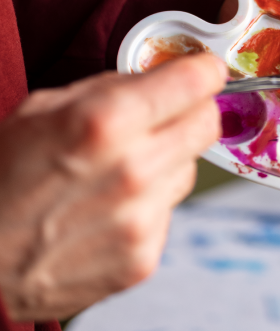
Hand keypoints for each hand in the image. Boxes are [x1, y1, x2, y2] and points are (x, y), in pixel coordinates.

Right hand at [0, 53, 224, 321]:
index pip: (199, 81)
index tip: (201, 71)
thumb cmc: (0, 174)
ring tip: (120, 169)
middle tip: (166, 114)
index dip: (203, 71)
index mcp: (107, 120)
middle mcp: (133, 170)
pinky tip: (108, 208)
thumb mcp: (45, 106)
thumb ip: (112, 87)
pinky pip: (168, 212)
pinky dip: (148, 204)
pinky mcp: (141, 259)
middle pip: (208, 123)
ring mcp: (140, 219)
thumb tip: (161, 77)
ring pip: (190, 168)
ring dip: (168, 160)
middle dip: (192, 111)